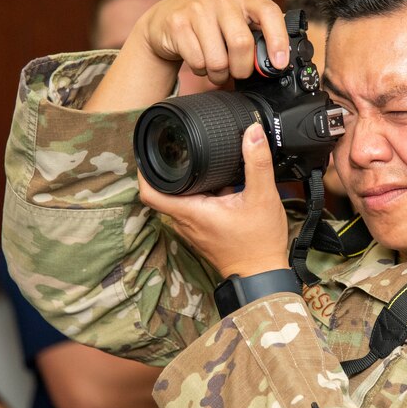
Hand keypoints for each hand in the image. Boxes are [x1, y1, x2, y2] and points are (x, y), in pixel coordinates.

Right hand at [85, 0, 289, 112]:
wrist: (167, 16)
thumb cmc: (211, 22)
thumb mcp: (237, 19)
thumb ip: (258, 34)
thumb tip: (278, 61)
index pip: (269, 12)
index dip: (278, 40)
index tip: (279, 64)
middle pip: (241, 44)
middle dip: (242, 69)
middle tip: (238, 72)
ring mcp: (197, 8)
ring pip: (218, 59)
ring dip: (219, 74)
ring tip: (217, 68)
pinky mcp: (178, 24)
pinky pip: (197, 62)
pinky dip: (201, 71)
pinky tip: (199, 60)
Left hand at [139, 122, 289, 277]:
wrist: (262, 274)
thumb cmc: (259, 243)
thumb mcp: (263, 197)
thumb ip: (257, 162)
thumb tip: (252, 133)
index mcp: (191, 212)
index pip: (149, 192)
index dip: (143, 170)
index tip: (148, 152)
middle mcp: (185, 222)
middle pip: (162, 192)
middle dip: (167, 170)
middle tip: (174, 149)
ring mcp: (192, 229)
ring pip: (178, 200)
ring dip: (185, 183)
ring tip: (196, 163)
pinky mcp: (202, 233)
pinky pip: (192, 208)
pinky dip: (198, 195)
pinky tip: (217, 185)